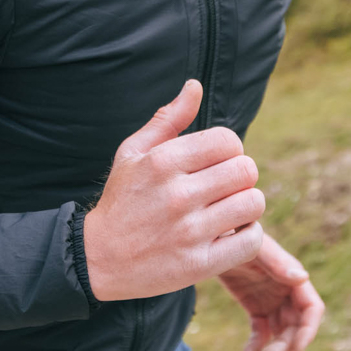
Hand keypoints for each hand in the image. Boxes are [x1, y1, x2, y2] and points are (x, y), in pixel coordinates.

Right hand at [83, 80, 265, 300]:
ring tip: (228, 210)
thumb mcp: (133, 153)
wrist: (97, 258)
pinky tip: (231, 233)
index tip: (215, 163)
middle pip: (245, 170)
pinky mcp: (198, 264)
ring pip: (253, 204)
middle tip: (224, 187)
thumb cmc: (122, 200)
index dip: (229, 149)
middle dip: (240, 176)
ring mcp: (188, 232)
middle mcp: (176, 195)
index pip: (228, 140)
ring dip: (246, 206)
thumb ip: (168, 119)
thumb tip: (195, 86)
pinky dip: (249, 236)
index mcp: (162, 162)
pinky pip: (251, 241)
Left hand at [218, 232, 324, 350]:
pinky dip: (258, 344)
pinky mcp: (256, 307)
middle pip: (297, 326)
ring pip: (282, 332)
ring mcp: (272, 300)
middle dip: (287, 345)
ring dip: (276, 350)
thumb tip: (303, 277)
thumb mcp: (255, 248)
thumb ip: (277, 262)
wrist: (212, 238)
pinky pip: (262, 331)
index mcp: (292, 277)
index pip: (312, 308)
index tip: (297, 350)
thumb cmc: (236, 235)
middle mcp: (287, 291)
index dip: (309, 330)